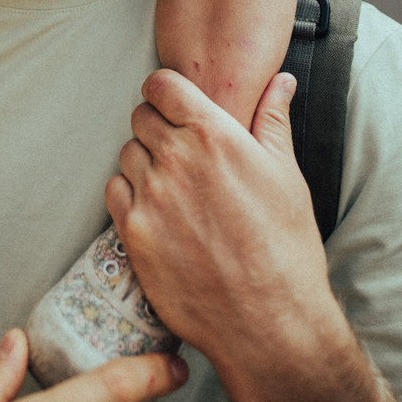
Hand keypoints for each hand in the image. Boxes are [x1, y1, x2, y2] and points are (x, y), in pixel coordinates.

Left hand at [106, 71, 344, 401]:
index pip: (162, 84)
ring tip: (175, 187)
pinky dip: (129, 194)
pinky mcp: (133, 233)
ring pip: (127, 154)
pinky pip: (114, 191)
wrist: (269, 320)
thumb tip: (280, 81)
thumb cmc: (286, 248)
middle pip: (141, 117)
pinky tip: (157, 211)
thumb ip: (273, 119)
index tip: (176, 106)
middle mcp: (176, 158)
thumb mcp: (287, 175)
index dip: (167, 92)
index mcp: (214, 135)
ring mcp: (151, 196)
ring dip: (144, 161)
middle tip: (181, 152)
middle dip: (158, 126)